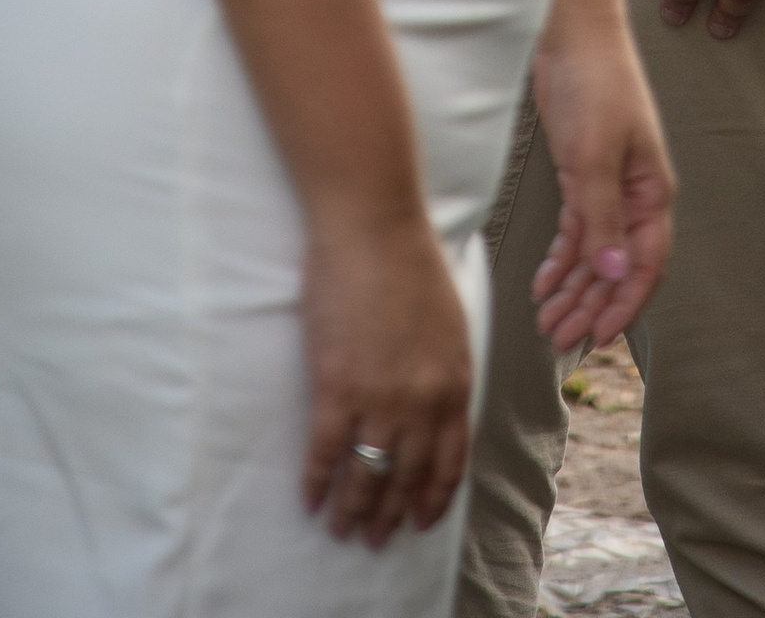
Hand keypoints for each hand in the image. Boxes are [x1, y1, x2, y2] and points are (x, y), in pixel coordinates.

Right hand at [300, 205, 473, 545]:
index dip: (432, 498)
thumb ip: (444, 373)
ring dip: (354, 510)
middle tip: (375, 539)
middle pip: (405, 477)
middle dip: (390, 516)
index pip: (448, 462)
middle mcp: (421, 402)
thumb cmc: (410, 262)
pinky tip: (311, 499)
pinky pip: (325, 453)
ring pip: (366, 476)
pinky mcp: (336, 386)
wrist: (373, 225)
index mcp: (453, 383)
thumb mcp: (450, 323)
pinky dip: (317, 482)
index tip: (419, 520)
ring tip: (343, 528)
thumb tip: (434, 412)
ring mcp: (378, 397)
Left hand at [530, 12, 674, 351]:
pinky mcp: (581, 174)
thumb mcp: (596, 153)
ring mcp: (607, 186)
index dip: (625, 305)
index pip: (646, 265)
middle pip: (617, 267)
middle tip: (558, 338)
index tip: (598, 338)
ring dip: (573, 290)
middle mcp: (633, 197)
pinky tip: (542, 282)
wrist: (573, 32)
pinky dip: (560, 259)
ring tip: (546, 322)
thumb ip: (603, 216)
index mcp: (651, 193)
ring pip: (594, 254)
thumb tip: (615, 274)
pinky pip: (576, 231)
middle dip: (590, 306)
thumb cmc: (595, 83)